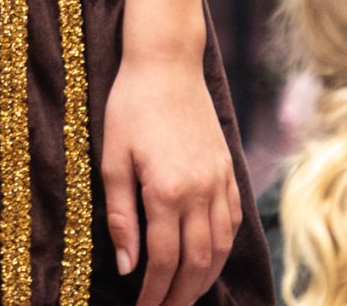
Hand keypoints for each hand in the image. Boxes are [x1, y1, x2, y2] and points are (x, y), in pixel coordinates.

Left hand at [99, 54, 241, 305]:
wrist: (166, 64)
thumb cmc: (130, 107)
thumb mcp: (112, 159)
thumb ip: (120, 216)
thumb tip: (126, 265)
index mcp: (166, 191)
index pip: (163, 260)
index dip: (154, 291)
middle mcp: (200, 192)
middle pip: (197, 261)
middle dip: (181, 294)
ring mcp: (220, 181)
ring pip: (221, 246)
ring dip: (206, 277)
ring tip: (187, 295)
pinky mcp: (229, 170)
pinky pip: (233, 220)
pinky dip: (224, 247)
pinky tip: (211, 257)